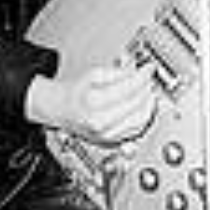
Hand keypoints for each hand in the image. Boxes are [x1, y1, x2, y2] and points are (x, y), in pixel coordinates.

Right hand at [26, 65, 156, 144]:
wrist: (60, 110)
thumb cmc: (74, 93)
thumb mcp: (93, 74)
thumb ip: (119, 73)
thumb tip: (139, 73)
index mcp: (93, 101)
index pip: (129, 87)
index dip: (143, 76)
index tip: (149, 68)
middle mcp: (100, 121)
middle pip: (138, 104)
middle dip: (147, 88)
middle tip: (148, 78)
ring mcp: (106, 134)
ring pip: (141, 120)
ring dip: (148, 103)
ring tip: (147, 91)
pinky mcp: (112, 142)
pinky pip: (137, 130)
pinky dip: (143, 117)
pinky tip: (142, 106)